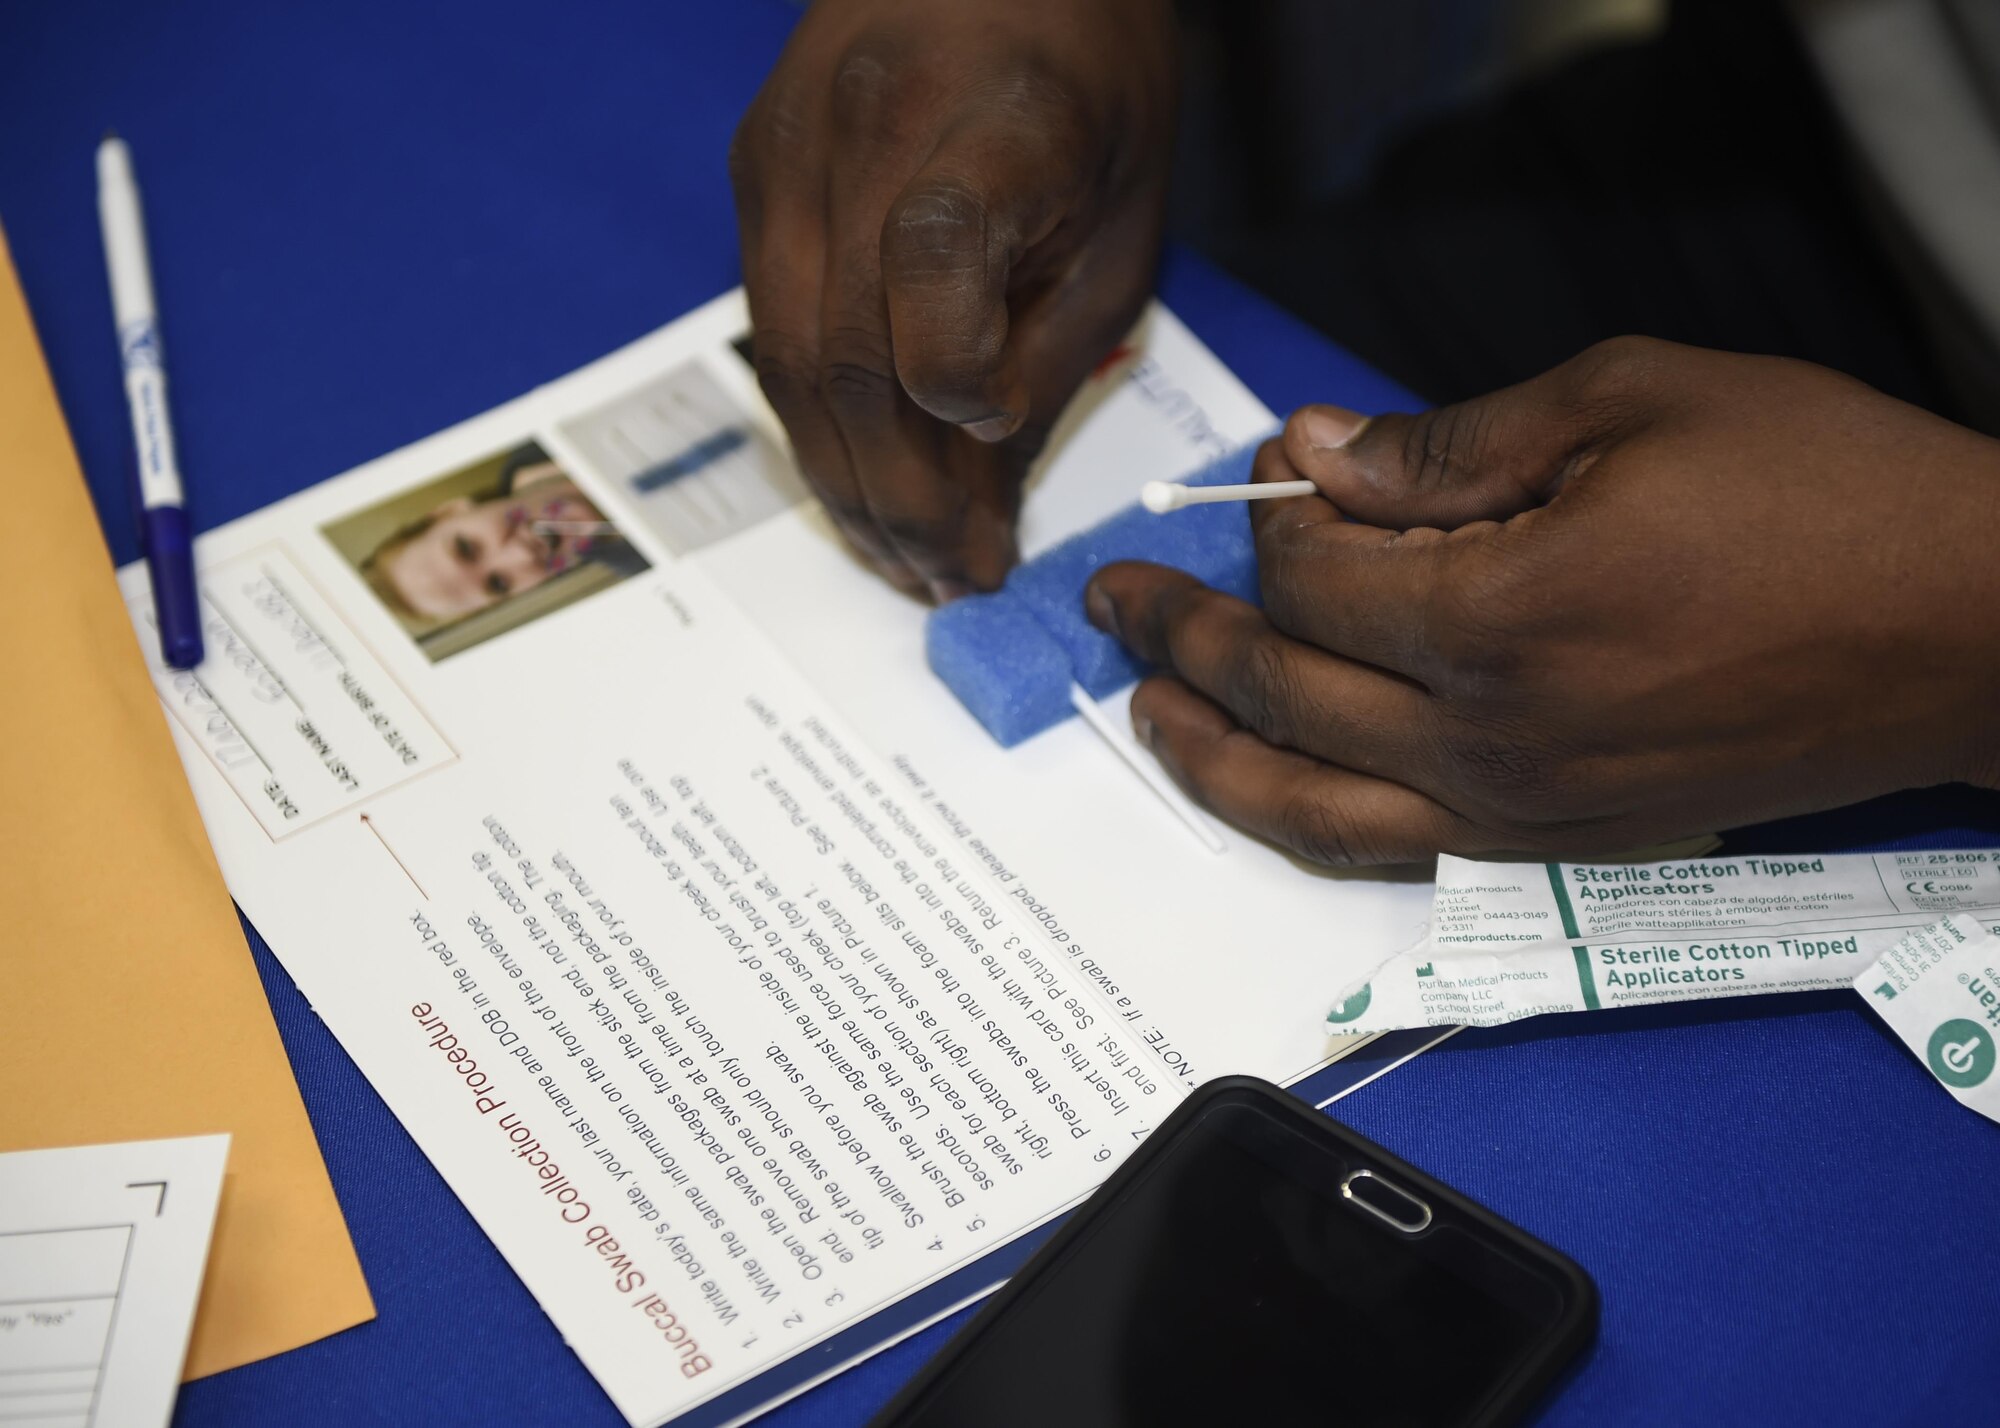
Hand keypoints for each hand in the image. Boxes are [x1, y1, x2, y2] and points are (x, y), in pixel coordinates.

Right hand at [731, 0, 1175, 601]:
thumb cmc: (1092, 81)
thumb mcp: (1121, 222)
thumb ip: (1048, 359)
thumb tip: (980, 502)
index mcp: (987, 119)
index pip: (931, 260)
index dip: (952, 373)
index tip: (993, 433)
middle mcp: (857, 127)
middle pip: (841, 352)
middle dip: (898, 498)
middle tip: (951, 582)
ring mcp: (784, 149)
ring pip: (787, 364)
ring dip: (845, 485)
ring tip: (907, 564)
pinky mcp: (751, 171)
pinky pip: (770, 331)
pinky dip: (816, 425)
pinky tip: (863, 486)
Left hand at [1085, 338, 1999, 863]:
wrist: (1969, 629)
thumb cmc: (1819, 494)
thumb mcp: (1629, 401)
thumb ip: (1442, 443)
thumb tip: (1307, 456)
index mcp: (1496, 615)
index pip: (1307, 581)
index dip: (1266, 518)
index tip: (1265, 471)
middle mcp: (1488, 737)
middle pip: (1279, 691)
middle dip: (1179, 636)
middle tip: (1116, 599)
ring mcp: (1521, 812)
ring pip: (1308, 805)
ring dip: (1206, 753)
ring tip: (1142, 709)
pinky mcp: (1562, 848)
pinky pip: (1390, 852)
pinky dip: (1302, 818)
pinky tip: (1264, 783)